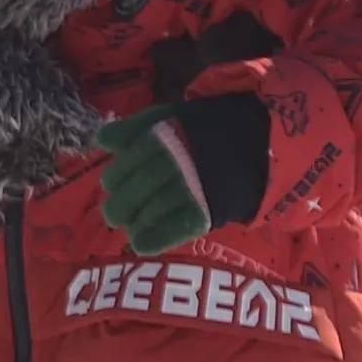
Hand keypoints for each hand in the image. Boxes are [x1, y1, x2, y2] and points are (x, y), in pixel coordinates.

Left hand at [98, 103, 262, 255]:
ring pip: (155, 209)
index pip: (133, 158)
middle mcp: (181, 160)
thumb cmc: (208, 130)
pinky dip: (155, 239)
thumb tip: (101, 140)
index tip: (110, 184)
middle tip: (113, 213)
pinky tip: (140, 245)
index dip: (117, 174)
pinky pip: (177, 228)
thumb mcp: (172, 116)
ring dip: (136, 221)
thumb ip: (135, 127)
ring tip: (129, 226)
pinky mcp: (209, 211)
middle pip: (140, 186)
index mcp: (169, 135)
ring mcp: (196, 187)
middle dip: (121, 202)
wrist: (261, 145)